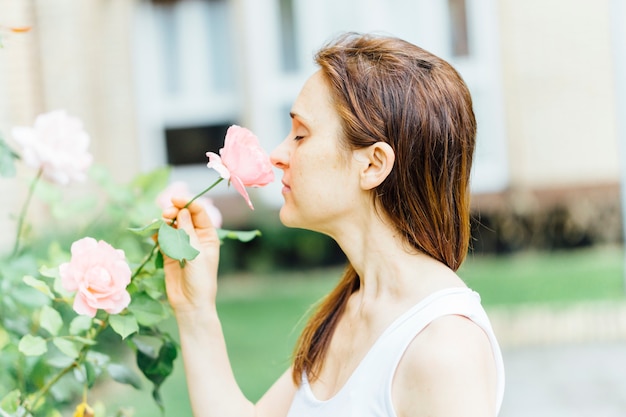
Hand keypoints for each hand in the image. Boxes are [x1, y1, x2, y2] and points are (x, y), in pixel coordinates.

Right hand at [161, 196, 220, 313]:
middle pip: (184, 215)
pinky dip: (157, 232)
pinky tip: (153, 231)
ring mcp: (182, 244)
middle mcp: (195, 237)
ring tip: (160, 223)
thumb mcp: (196, 253)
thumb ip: (188, 232)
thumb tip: (183, 211)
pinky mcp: (169, 252)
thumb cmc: (200, 278)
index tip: (175, 199)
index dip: (188, 202)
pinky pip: (162, 237)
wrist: (190, 302)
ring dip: (165, 221)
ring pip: (172, 225)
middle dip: (174, 211)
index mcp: (208, 235)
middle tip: (166, 214)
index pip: (198, 212)